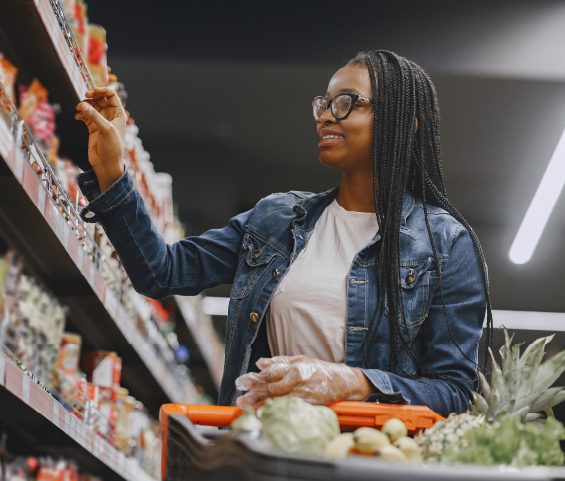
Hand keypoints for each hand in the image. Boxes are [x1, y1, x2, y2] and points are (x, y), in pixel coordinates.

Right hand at [75, 86, 125, 191]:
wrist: (106, 163)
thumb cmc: (112, 147)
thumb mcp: (106, 129)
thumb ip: (94, 116)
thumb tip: (83, 105)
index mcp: (118, 114)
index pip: (112, 95)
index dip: (103, 90)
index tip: (93, 91)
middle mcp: (110, 116)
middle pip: (100, 99)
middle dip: (92, 96)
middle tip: (85, 96)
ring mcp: (100, 121)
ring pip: (91, 106)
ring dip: (84, 105)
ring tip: (79, 108)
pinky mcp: (92, 127)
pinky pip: (85, 115)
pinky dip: (80, 114)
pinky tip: (77, 116)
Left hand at [235, 355, 373, 408]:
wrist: (342, 381)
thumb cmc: (319, 369)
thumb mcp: (300, 359)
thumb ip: (279, 362)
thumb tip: (261, 362)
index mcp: (294, 367)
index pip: (270, 373)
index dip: (255, 378)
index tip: (242, 382)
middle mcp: (298, 380)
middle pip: (272, 387)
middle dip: (254, 394)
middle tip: (240, 399)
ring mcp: (303, 394)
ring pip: (279, 400)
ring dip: (262, 405)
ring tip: (248, 409)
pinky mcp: (309, 405)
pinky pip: (290, 409)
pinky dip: (278, 412)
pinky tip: (267, 416)